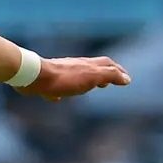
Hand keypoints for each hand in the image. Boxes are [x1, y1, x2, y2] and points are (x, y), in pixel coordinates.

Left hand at [15, 56, 130, 101]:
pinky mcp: (46, 82)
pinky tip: (57, 98)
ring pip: (74, 75)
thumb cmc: (65, 79)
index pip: (107, 64)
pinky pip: (55, 87)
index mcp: (87, 65)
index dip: (118, 70)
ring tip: (87, 88)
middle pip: (91, 67)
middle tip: (108, 82)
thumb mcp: (92, 76)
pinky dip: (61, 91)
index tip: (125, 78)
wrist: (35, 77)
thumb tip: (127, 78)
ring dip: (83, 81)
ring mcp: (59, 73)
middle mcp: (74, 66)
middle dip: (102, 74)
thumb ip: (109, 75)